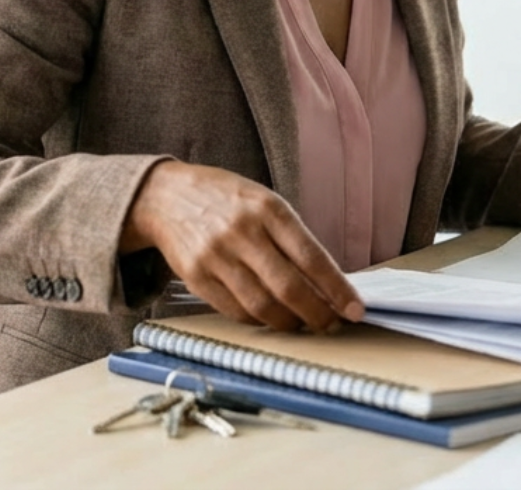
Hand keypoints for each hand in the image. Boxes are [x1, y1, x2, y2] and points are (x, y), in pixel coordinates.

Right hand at [121, 160, 364, 331]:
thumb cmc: (225, 199)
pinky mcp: (196, 277)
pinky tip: (271, 318)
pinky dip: (259, 321)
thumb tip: (326, 282)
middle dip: (318, 313)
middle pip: (288, 287)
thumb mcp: (263, 201)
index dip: (336, 289)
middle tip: (332, 324)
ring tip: (303, 324)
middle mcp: (242, 232)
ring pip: (262, 305)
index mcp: (267, 208)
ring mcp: (216, 256)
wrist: (165, 196)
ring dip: (289, 322)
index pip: (311, 257)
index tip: (355, 308)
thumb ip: (291, 237)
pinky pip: (236, 311)